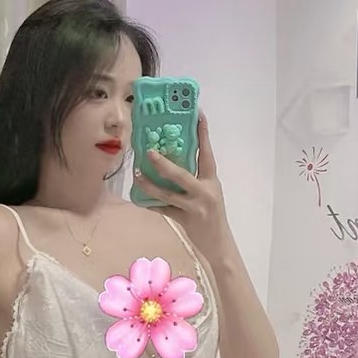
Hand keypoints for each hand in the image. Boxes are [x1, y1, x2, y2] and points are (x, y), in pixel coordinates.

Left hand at [135, 114, 228, 258]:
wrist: (219, 243)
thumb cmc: (212, 215)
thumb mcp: (208, 194)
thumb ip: (193, 180)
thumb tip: (170, 163)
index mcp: (212, 180)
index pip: (206, 153)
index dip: (202, 134)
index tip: (198, 115)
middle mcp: (205, 191)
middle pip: (181, 174)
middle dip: (163, 164)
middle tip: (149, 152)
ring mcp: (195, 206)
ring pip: (168, 193)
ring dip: (149, 184)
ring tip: (138, 175)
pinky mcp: (186, 219)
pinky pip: (164, 209)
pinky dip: (151, 204)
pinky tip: (139, 199)